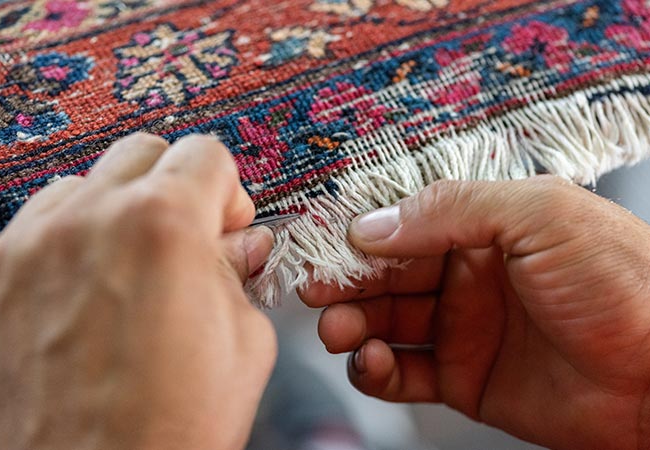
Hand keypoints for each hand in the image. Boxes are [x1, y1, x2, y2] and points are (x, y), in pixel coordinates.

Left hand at [0, 134, 275, 449]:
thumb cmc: (174, 429)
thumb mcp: (246, 341)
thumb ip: (241, 270)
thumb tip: (238, 241)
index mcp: (163, 226)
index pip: (203, 153)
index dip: (224, 189)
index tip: (221, 221)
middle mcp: (87, 222)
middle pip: (139, 154)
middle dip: (169, 190)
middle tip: (177, 242)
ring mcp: (21, 251)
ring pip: (77, 188)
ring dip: (107, 218)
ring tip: (119, 277)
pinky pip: (21, 237)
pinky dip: (52, 256)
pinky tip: (69, 300)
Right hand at [300, 176, 649, 449]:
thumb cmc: (622, 281)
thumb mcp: (540, 215)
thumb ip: (453, 209)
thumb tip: (374, 224)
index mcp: (486, 228)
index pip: (405, 225)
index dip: (361, 236)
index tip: (323, 246)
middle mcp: (469, 276)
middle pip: (387, 275)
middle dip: (346, 283)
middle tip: (316, 292)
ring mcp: (466, 328)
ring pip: (387, 322)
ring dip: (353, 325)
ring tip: (337, 330)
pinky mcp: (466, 379)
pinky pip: (407, 373)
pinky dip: (378, 370)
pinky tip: (370, 362)